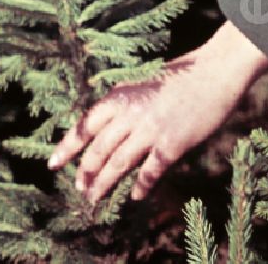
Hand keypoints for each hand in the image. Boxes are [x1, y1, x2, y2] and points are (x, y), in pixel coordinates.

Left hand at [49, 21, 267, 202]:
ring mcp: (150, 130)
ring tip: (95, 198)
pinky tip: (136, 195)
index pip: (85, 125)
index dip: (67, 146)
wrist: (215, 71)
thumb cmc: (182, 75)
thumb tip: (109, 132)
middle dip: (86, 172)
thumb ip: (126, 106)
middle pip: (98, 150)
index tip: (52, 164)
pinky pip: (149, 173)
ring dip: (104, 184)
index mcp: (121, 95)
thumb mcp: (144, 84)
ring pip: (117, 165)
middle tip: (81, 188)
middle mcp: (130, 113)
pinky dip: (140, 186)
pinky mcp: (170, 145)